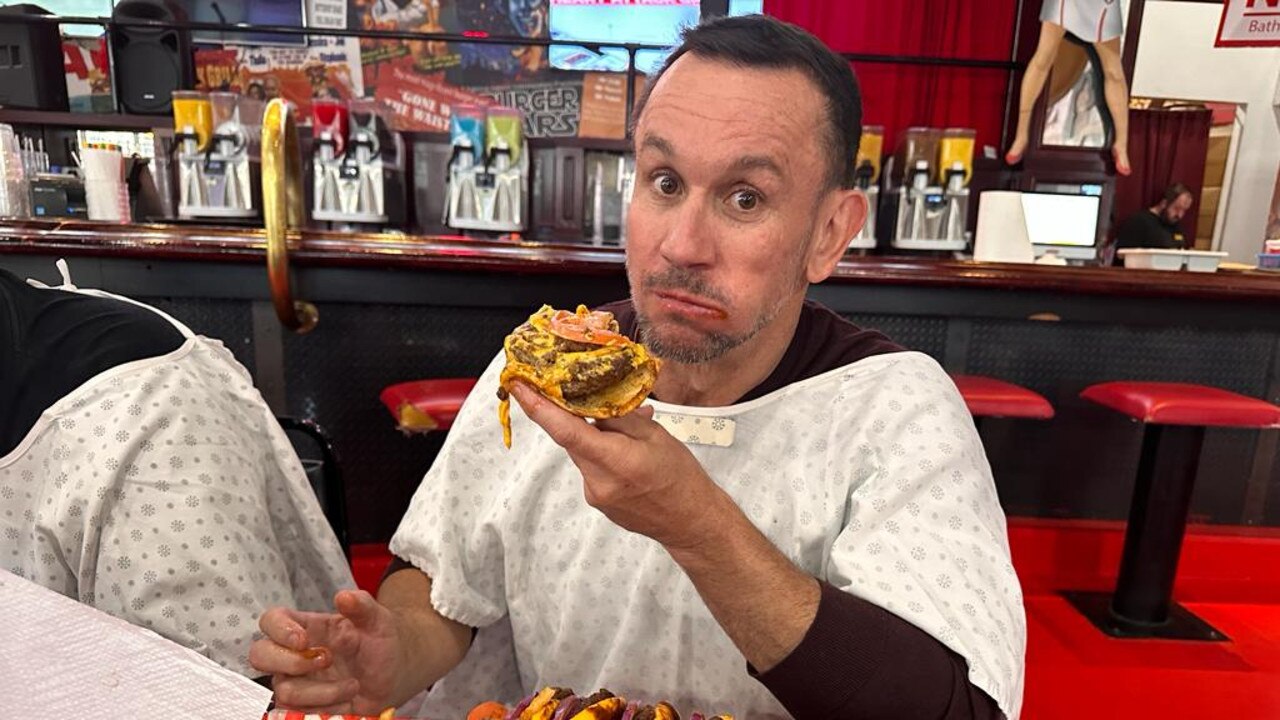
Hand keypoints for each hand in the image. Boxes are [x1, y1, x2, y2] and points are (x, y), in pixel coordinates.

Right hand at [249, 590, 400, 713]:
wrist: (394, 676)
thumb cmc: (380, 642)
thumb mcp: (377, 619)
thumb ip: (361, 605)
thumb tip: (343, 596)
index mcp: (305, 626)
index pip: (271, 621)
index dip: (278, 630)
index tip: (303, 640)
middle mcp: (293, 653)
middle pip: (260, 655)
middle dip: (291, 662)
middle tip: (327, 660)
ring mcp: (296, 682)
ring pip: (284, 691)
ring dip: (323, 691)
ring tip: (353, 685)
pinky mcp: (303, 707)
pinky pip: (296, 713)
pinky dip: (326, 709)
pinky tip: (347, 702)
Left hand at [509, 382, 729, 552]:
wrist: (691, 521)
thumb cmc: (681, 478)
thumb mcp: (656, 436)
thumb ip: (620, 417)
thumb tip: (592, 399)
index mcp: (615, 461)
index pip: (565, 430)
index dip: (538, 406)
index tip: (519, 386)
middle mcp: (598, 483)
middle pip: (571, 439)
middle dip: (576, 415)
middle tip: (584, 394)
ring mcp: (595, 495)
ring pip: (582, 452)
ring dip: (595, 437)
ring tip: (629, 435)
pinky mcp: (598, 502)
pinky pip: (591, 468)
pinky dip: (602, 454)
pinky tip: (628, 455)